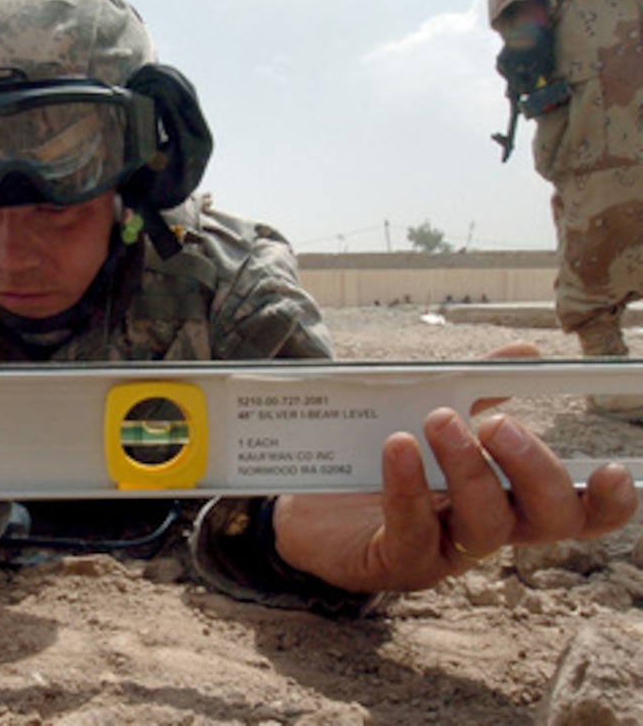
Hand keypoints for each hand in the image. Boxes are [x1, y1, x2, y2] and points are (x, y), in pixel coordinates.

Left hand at [271, 343, 639, 593]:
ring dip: (469, 469)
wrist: (302, 499)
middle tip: (498, 423)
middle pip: (545, 518)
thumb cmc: (372, 459)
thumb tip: (526, 353)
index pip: (573, 512)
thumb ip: (475, 388)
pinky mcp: (393, 561)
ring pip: (485, 526)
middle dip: (533, 467)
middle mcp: (483, 530)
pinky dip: (409, 487)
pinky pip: (413, 531)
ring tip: (439, 421)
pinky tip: (398, 448)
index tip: (617, 469)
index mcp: (504, 497)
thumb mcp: (424, 414)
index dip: (606, 502)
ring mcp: (442, 552)